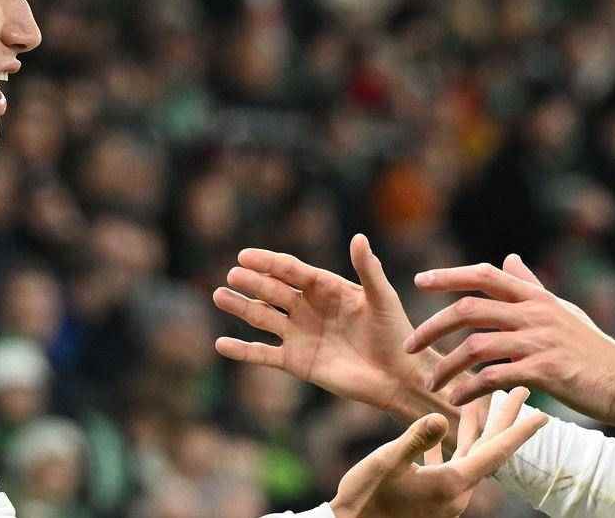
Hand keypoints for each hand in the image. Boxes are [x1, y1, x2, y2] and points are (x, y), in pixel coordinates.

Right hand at [213, 234, 449, 420]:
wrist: (396, 376)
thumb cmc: (394, 333)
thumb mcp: (382, 298)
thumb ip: (368, 270)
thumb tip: (358, 237)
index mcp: (327, 288)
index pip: (292, 271)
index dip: (270, 262)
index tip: (246, 255)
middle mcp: (309, 308)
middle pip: (274, 291)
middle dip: (253, 282)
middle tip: (232, 274)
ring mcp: (300, 334)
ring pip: (262, 317)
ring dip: (240, 307)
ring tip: (219, 296)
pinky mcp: (296, 361)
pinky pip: (263, 354)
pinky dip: (242, 350)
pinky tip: (221, 343)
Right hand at [330, 386, 547, 517]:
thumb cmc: (365, 499)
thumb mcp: (386, 463)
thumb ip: (415, 438)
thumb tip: (441, 415)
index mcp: (452, 483)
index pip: (495, 451)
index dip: (519, 430)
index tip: (544, 412)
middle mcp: (456, 491)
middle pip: (490, 449)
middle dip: (505, 419)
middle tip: (523, 390)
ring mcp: (445, 495)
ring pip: (471, 454)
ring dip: (480, 427)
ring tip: (488, 400)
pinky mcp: (431, 496)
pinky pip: (452, 463)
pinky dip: (457, 442)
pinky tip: (447, 427)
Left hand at [408, 254, 614, 428]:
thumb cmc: (594, 349)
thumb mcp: (563, 310)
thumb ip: (532, 286)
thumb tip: (510, 258)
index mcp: (537, 297)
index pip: (486, 275)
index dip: (450, 275)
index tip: (419, 281)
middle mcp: (535, 313)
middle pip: (470, 308)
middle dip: (433, 326)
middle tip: (409, 344)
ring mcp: (539, 341)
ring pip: (475, 345)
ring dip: (446, 365)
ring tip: (432, 382)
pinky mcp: (545, 371)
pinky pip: (493, 376)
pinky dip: (470, 388)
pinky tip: (458, 399)